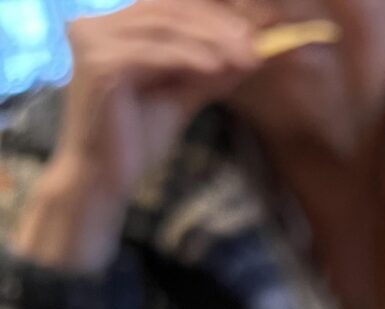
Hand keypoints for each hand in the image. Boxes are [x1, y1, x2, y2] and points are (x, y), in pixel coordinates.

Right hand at [13, 0, 257, 270]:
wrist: (104, 180)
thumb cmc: (136, 141)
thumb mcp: (180, 97)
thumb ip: (208, 71)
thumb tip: (250, 51)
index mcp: (111, 29)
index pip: (168, 9)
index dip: (212, 18)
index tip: (252, 36)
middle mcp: (95, 26)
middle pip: (167, 11)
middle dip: (216, 28)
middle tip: (255, 45)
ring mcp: (93, 41)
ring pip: (164, 27)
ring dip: (210, 41)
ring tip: (245, 57)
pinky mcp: (99, 64)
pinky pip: (155, 53)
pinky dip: (190, 58)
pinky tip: (218, 68)